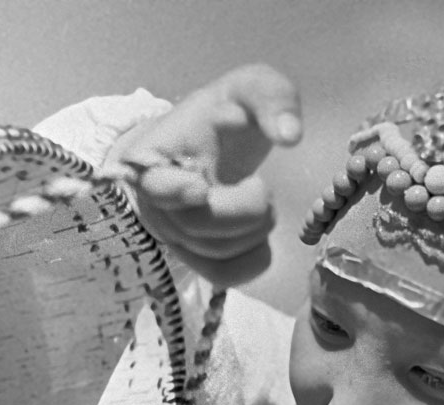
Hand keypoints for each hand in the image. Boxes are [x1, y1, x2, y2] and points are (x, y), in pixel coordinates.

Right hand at [110, 64, 302, 286]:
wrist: (204, 143)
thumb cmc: (222, 115)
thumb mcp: (247, 89)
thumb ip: (271, 96)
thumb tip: (290, 135)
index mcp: (155, 159)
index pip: (154, 186)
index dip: (174, 193)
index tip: (199, 188)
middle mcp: (158, 205)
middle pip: (199, 227)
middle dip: (246, 209)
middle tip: (261, 186)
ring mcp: (175, 238)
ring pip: (218, 253)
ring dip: (256, 229)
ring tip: (259, 198)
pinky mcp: (196, 260)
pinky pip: (227, 276)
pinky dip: (255, 258)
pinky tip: (260, 232)